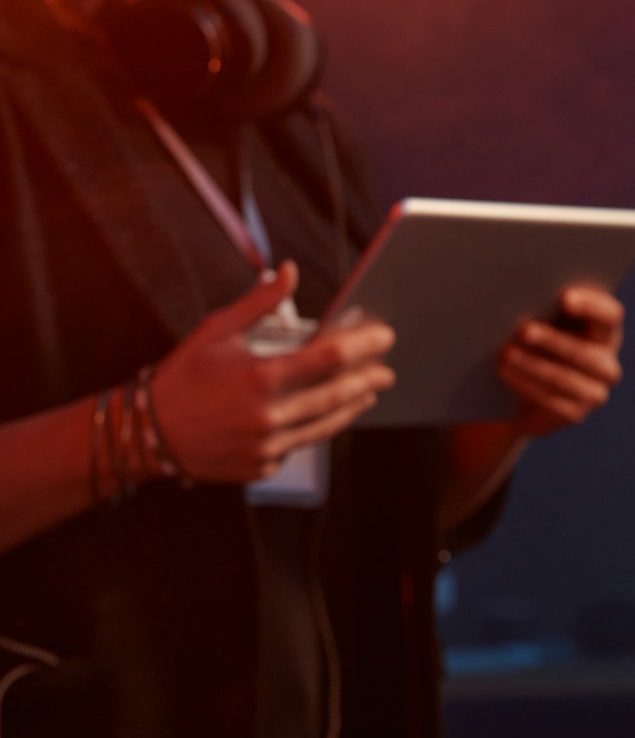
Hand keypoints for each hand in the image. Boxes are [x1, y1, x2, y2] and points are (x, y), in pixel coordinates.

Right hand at [151, 262, 396, 481]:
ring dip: (351, 407)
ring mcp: (266, 446)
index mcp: (258, 377)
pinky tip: (328, 414)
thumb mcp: (216, 331)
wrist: (144, 435)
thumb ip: (259, 303)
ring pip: (325, 424)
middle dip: (368, 379)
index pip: (329, 357)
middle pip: (337, 394)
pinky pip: (300, 445)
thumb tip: (289, 270)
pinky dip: (316, 427)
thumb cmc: (183, 377)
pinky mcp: (262, 467)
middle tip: (387, 369)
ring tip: (367, 392)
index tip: (385, 335)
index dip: (363, 344)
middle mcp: (266, 416)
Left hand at [499, 286, 624, 437]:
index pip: (610, 315)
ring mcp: (594, 393)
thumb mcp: (542, 321)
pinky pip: (552, 402)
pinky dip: (526, 385)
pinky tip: (506, 373)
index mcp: (606, 331)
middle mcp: (607, 363)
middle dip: (554, 340)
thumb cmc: (531, 341)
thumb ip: (544, 307)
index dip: (591, 306)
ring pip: (566, 379)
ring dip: (534, 365)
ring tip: (505, 353)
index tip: (564, 297)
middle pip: (586, 352)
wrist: (516, 392)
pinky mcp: (574, 414)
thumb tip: (525, 292)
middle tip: (524, 330)